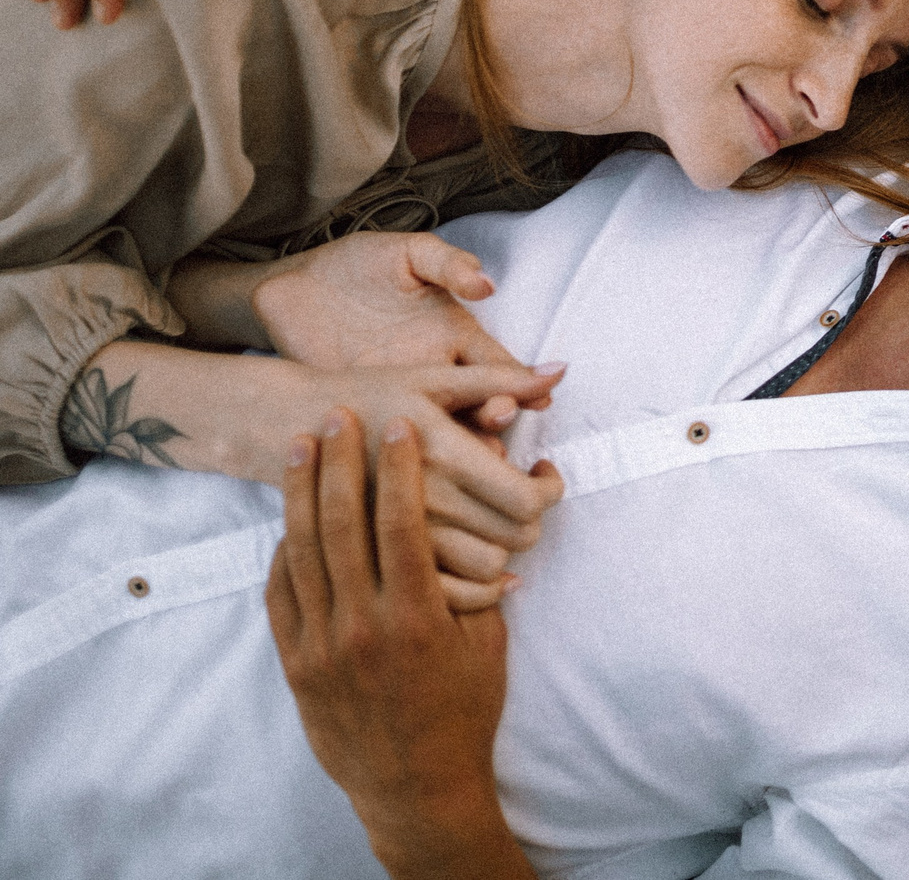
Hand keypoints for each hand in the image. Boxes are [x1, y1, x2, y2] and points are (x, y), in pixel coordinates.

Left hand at [254, 232, 551, 433]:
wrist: (291, 287)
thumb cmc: (356, 264)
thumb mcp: (407, 254)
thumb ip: (447, 264)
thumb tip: (485, 285)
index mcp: (454, 335)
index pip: (498, 365)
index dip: (523, 381)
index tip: (541, 394)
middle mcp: (435, 372)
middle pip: (478, 405)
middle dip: (494, 414)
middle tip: (498, 415)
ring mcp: (400, 397)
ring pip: (442, 433)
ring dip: (460, 444)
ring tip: (469, 451)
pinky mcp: (362, 414)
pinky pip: (392, 444)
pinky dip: (408, 459)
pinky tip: (417, 463)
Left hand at [266, 411, 538, 879]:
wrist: (415, 784)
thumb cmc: (465, 708)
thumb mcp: (487, 642)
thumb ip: (481, 579)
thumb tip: (492, 511)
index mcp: (417, 619)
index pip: (402, 525)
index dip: (399, 470)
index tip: (397, 425)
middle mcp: (362, 628)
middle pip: (342, 527)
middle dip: (340, 464)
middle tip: (337, 415)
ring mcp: (322, 647)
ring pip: (303, 552)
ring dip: (302, 493)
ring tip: (303, 448)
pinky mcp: (295, 664)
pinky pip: (282, 593)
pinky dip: (285, 548)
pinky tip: (291, 517)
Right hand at [284, 365, 566, 611]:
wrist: (289, 427)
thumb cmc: (370, 394)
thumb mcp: (434, 379)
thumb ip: (502, 380)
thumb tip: (560, 373)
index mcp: (442, 453)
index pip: (525, 497)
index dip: (549, 488)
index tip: (540, 471)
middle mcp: (424, 501)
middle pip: (516, 536)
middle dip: (531, 516)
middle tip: (522, 493)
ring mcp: (398, 538)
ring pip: (488, 569)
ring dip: (504, 547)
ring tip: (494, 521)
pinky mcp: (379, 562)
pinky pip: (449, 594)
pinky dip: (476, 585)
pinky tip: (479, 561)